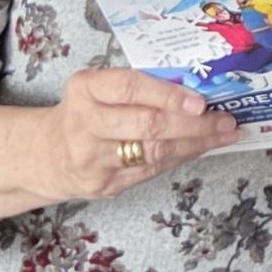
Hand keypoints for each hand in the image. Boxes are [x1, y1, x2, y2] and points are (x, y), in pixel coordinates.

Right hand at [41, 68, 238, 200]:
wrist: (46, 156)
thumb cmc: (85, 112)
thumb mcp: (98, 89)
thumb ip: (138, 87)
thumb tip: (196, 89)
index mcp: (85, 89)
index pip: (131, 88)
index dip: (168, 95)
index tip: (200, 101)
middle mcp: (85, 124)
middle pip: (148, 125)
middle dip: (194, 124)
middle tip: (226, 119)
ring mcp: (93, 159)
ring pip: (155, 152)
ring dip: (197, 143)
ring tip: (225, 134)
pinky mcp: (104, 185)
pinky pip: (152, 170)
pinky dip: (182, 157)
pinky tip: (202, 148)